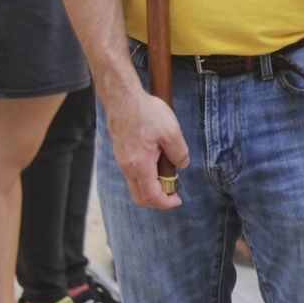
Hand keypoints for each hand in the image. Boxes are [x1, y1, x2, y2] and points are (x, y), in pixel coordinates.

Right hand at [104, 88, 189, 208]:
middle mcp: (127, 167)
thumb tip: (182, 165)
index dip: (165, 203)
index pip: (151, 196)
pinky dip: (145, 177)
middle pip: (139, 196)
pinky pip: (132, 174)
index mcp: (140, 165)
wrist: (123, 99)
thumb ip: (179, 152)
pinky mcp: (121, 154)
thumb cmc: (146, 113)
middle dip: (157, 200)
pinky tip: (158, 163)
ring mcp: (122, 161)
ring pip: (135, 185)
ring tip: (169, 175)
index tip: (177, 200)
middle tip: (173, 194)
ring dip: (151, 187)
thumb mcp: (171, 132)